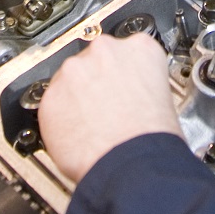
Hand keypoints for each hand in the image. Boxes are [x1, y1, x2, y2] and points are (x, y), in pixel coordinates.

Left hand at [38, 32, 181, 186]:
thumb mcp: (163, 100)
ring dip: (77, 98)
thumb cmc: (151, 139)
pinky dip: (61, 118)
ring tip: (91, 125)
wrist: (131, 165)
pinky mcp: (51, 96)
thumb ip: (141, 85)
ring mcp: (74, 71)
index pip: (127, 50)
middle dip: (97, 82)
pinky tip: (77, 135)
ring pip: (71, 80)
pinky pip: (53, 104)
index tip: (121, 85)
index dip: (123, 73)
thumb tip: (133, 96)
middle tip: (106, 107)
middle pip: (95, 60)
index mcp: (140, 48)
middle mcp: (105, 51)